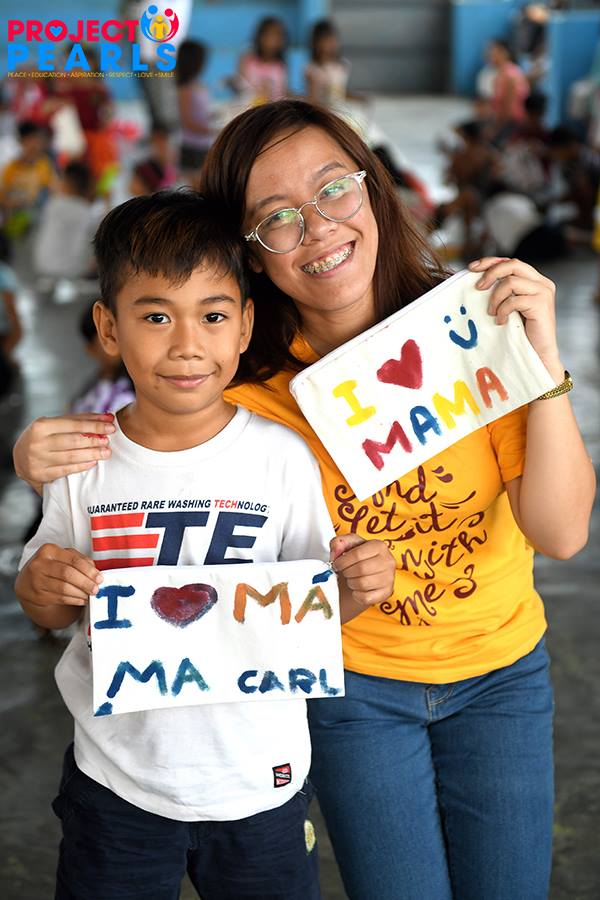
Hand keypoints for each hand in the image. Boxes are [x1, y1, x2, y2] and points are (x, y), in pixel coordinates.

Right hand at [13, 413, 114, 489]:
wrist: (19, 457)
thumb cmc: (44, 437)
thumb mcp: (56, 424)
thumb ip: (80, 420)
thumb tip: (107, 417)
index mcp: (41, 426)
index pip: (73, 424)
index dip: (94, 425)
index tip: (110, 426)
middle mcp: (37, 442)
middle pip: (73, 441)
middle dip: (94, 441)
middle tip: (108, 441)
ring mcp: (38, 459)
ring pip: (70, 457)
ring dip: (91, 454)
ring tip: (105, 452)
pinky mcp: (41, 474)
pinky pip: (65, 470)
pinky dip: (81, 466)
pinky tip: (93, 462)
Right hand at [16, 544, 102, 608]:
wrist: (27, 581)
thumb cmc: (50, 566)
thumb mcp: (62, 557)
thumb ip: (79, 559)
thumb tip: (94, 569)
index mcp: (49, 551)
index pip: (73, 560)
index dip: (88, 570)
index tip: (99, 578)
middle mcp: (40, 564)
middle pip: (68, 574)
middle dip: (85, 582)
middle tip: (96, 588)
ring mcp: (37, 581)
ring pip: (64, 588)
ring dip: (81, 593)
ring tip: (90, 594)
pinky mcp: (38, 595)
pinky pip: (60, 598)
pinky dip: (74, 600)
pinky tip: (81, 599)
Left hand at [331, 533, 395, 617]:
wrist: (366, 573)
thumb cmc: (357, 558)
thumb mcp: (347, 545)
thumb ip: (338, 543)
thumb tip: (336, 552)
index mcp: (379, 546)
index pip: (357, 554)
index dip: (342, 561)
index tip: (336, 565)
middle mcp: (388, 561)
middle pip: (361, 569)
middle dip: (347, 572)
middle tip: (344, 572)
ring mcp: (389, 578)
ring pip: (363, 584)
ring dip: (351, 583)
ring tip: (351, 579)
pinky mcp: (387, 592)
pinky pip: (366, 598)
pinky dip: (357, 595)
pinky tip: (357, 589)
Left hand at [469, 257, 562, 380]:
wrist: (538, 356)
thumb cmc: (521, 334)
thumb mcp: (510, 308)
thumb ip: (503, 293)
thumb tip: (478, 281)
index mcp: (534, 281)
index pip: (511, 262)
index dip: (490, 262)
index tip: (471, 268)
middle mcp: (542, 283)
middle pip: (513, 264)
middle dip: (491, 273)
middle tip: (478, 288)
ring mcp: (544, 293)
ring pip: (511, 282)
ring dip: (495, 298)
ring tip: (492, 313)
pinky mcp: (542, 305)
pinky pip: (514, 300)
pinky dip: (503, 310)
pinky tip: (501, 322)